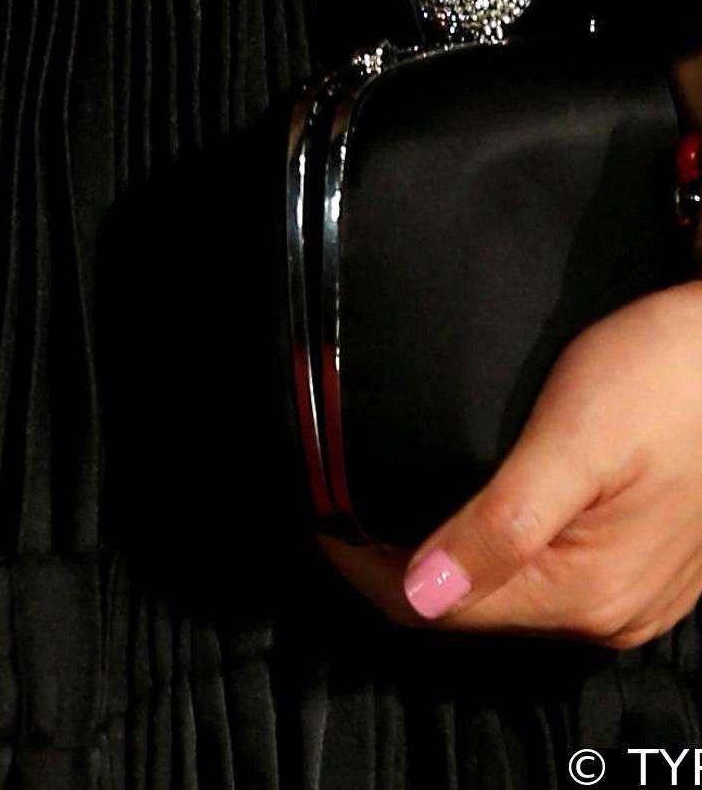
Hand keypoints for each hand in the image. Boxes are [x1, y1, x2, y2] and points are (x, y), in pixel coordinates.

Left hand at [317, 278, 701, 643]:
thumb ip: (501, 522)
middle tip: (346, 497)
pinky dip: (497, 550)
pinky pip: (549, 577)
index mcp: (585, 592)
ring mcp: (630, 596)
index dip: (366, 566)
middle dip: (399, 560)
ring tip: (395, 494)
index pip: (437, 609)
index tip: (321, 513)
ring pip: (506, 594)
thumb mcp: (573, 436)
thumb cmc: (667, 375)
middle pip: (469, 608)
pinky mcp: (643, 568)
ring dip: (445, 552)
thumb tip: (422, 590)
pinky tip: (473, 503)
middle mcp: (609, 613)